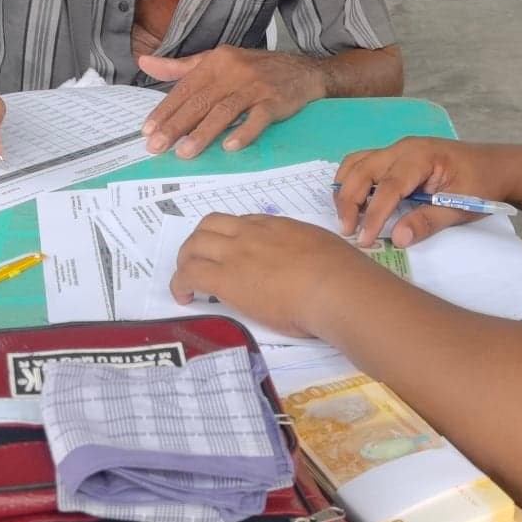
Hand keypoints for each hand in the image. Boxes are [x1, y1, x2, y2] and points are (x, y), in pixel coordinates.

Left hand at [134, 47, 322, 157]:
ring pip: (224, 111)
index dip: (166, 110)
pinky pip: (258, 118)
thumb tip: (144, 63)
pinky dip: (244, 133)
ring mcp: (256, 86)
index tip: (148, 130)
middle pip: (200, 101)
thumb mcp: (218, 61)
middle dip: (176, 126)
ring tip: (185, 153)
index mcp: (216, 61)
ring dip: (203, 133)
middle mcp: (234, 71)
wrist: (304, 70)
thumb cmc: (255, 69)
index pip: (185, 88)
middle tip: (157, 147)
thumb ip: (181, 67)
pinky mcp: (276, 101)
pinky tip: (230, 148)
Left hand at [170, 213, 379, 338]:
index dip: (229, 238)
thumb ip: (307, 251)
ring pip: (193, 246)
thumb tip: (308, 264)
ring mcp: (236, 254)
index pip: (241, 223)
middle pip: (209, 226)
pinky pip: (189, 275)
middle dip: (199, 243)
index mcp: (277, 226)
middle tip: (200, 263)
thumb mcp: (323, 248)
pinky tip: (184, 297)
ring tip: (187, 282)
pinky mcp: (226, 280)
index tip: (231, 255)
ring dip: (185, 261)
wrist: (335, 288)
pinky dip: (180, 284)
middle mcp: (251, 234)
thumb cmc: (341, 274)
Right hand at [333, 136, 506, 246]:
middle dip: (349, 202)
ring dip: (346, 189)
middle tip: (347, 232)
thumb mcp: (461, 207)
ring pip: (357, 163)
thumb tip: (397, 239)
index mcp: (421, 156)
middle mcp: (403, 147)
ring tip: (346, 218)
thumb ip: (428, 221)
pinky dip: (352, 181)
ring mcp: (397, 149)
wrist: (496, 166)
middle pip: (363, 170)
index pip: (388, 187)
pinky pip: (364, 163)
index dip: (373, 215)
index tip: (364, 240)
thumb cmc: (482, 185)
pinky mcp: (396, 156)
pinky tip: (354, 203)